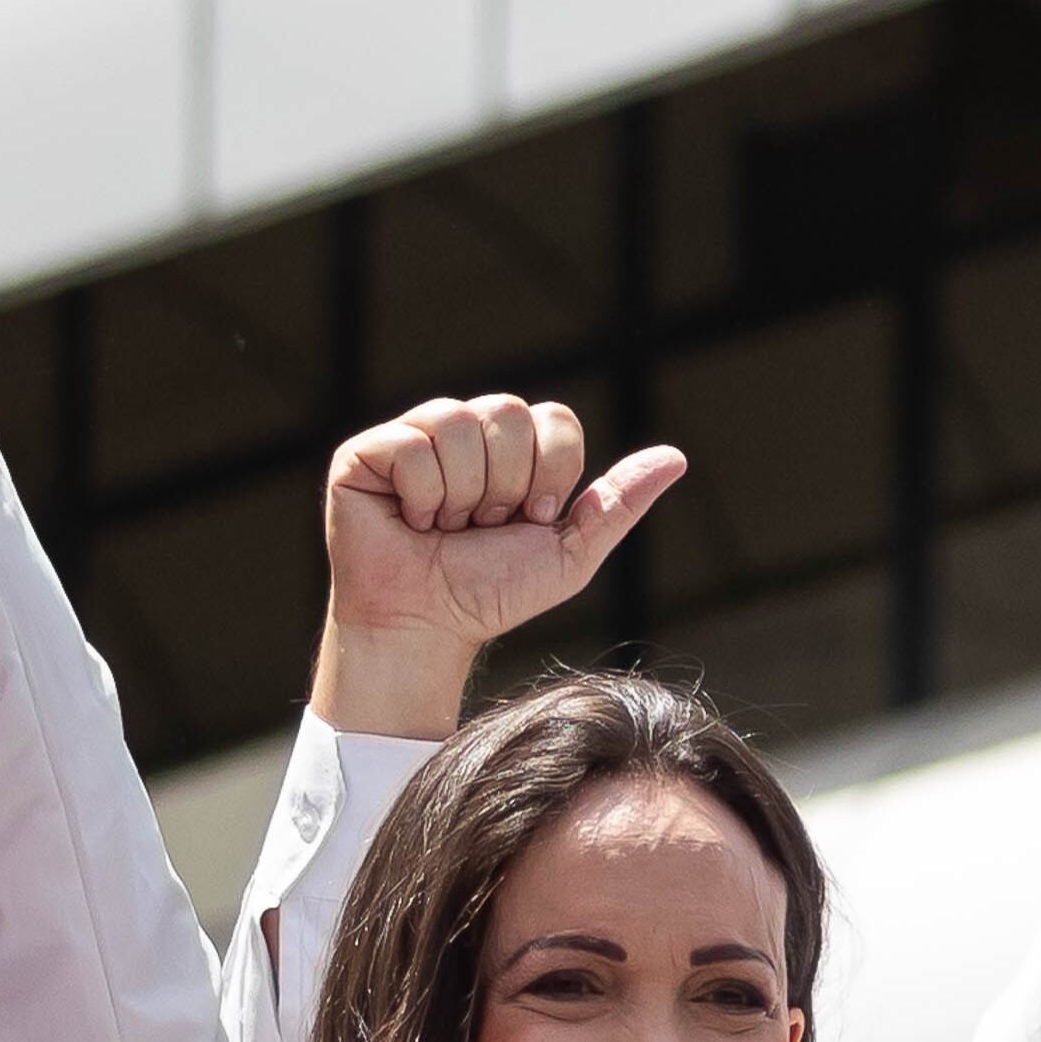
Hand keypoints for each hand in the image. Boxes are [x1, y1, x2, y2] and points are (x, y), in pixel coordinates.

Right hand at [311, 395, 686, 739]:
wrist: (428, 629)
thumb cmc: (493, 594)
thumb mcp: (569, 554)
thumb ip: (617, 504)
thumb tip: (676, 457)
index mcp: (513, 446)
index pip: (554, 418)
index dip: (549, 475)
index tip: (529, 520)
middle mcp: (465, 431)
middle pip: (508, 412)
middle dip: (505, 486)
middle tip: (482, 526)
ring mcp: (412, 436)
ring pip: (458, 423)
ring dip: (462, 495)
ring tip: (444, 527)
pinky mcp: (364, 453)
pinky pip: (410, 444)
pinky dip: (421, 495)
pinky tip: (410, 522)